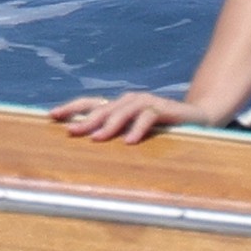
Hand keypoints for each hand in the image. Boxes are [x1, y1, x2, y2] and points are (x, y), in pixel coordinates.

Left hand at [50, 92, 214, 143]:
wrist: (199, 117)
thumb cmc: (162, 128)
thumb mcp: (135, 132)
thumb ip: (116, 136)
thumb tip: (87, 150)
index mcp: (118, 105)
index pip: (89, 103)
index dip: (71, 108)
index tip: (51, 116)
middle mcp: (129, 100)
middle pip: (102, 108)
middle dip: (85, 120)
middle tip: (70, 132)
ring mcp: (147, 102)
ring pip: (123, 111)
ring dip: (109, 125)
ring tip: (96, 139)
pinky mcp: (165, 109)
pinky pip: (148, 116)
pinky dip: (138, 128)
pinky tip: (130, 141)